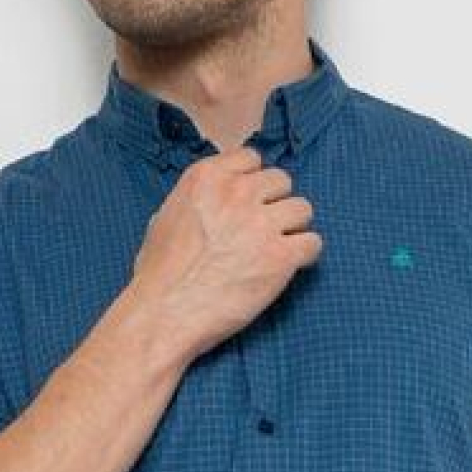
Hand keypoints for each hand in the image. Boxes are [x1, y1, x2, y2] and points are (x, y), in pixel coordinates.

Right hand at [129, 146, 322, 364]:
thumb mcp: (164, 217)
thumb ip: (195, 201)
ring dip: (293, 228)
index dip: (253, 183)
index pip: (252, 158)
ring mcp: (261, 224)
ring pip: (302, 209)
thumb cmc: (158, 274)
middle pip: (281, 181)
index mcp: (208, 177)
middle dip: (275, 204)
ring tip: (277, 250)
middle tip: (263, 231)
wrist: (165, 313)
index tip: (248, 203)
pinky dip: (305, 255)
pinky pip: (313, 243)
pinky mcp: (280, 257)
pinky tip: (288, 267)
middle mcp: (238, 193)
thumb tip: (207, 205)